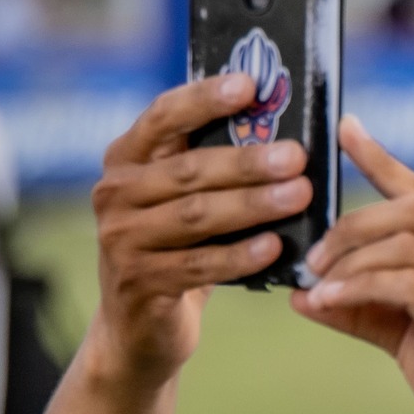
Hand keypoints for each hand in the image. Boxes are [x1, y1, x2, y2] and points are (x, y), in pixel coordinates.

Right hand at [89, 74, 310, 384]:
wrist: (140, 328)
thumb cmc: (179, 247)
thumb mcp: (185, 200)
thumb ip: (214, 166)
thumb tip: (283, 129)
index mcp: (126, 159)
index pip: (162, 116)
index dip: (204, 99)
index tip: (250, 85)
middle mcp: (115, 194)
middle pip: (189, 170)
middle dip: (247, 161)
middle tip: (296, 156)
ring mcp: (120, 240)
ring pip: (196, 216)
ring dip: (252, 204)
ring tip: (299, 195)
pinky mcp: (139, 283)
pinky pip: (198, 265)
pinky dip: (239, 255)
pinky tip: (274, 247)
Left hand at [292, 116, 413, 413]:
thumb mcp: (412, 337)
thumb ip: (364, 309)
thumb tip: (302, 294)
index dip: (382, 158)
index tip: (345, 129)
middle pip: (409, 208)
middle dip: (349, 226)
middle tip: (311, 258)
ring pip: (404, 241)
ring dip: (348, 261)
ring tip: (316, 284)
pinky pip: (405, 284)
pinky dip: (358, 287)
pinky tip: (328, 302)